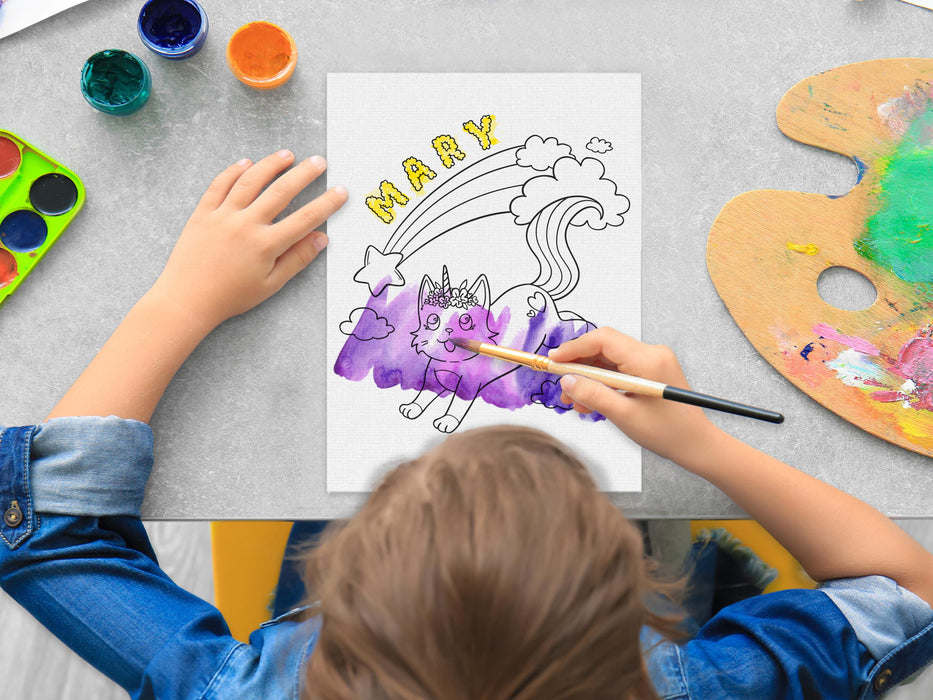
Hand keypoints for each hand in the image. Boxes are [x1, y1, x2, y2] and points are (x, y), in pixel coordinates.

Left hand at [149, 150, 346, 329]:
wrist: (187, 299)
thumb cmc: (230, 296)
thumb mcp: (271, 284)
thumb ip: (297, 259)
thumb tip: (321, 239)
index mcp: (265, 245)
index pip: (305, 218)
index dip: (326, 203)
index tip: (340, 191)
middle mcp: (246, 225)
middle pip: (281, 191)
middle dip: (304, 174)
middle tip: (319, 162)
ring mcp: (223, 216)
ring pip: (251, 181)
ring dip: (271, 165)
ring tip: (287, 154)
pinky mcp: (203, 213)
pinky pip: (219, 185)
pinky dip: (234, 171)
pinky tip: (246, 162)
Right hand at [551, 327, 721, 467]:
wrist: (697, 444)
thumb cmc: (668, 433)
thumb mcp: (624, 416)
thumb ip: (593, 395)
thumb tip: (567, 380)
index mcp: (648, 360)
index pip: (603, 339)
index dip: (574, 348)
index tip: (554, 361)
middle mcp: (651, 353)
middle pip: (604, 347)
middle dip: (578, 366)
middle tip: (562, 387)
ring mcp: (652, 361)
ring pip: (608, 360)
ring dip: (588, 378)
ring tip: (575, 401)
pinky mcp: (650, 370)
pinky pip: (618, 369)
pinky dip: (602, 383)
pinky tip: (591, 401)